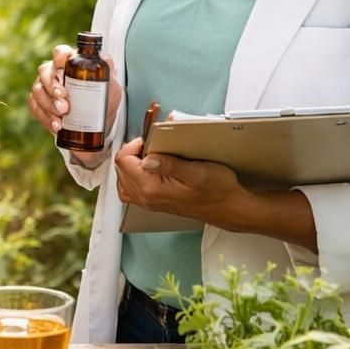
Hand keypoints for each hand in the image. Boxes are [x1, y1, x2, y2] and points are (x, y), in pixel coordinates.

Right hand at [28, 43, 120, 138]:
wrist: (97, 124)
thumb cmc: (103, 100)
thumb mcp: (111, 86)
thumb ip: (109, 71)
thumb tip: (104, 60)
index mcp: (71, 62)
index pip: (60, 52)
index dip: (58, 59)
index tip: (63, 73)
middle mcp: (54, 71)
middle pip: (45, 71)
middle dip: (53, 88)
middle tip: (64, 104)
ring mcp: (44, 87)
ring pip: (37, 90)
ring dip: (49, 105)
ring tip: (62, 118)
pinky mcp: (39, 103)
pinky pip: (34, 107)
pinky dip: (45, 118)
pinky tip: (56, 126)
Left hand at [112, 138, 244, 221]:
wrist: (229, 207)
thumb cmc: (218, 191)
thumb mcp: (198, 171)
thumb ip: (170, 164)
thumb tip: (147, 158)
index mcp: (152, 188)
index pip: (123, 161)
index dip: (133, 144)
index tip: (149, 140)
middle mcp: (147, 198)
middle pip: (120, 169)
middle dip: (132, 152)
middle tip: (150, 145)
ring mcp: (149, 202)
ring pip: (123, 180)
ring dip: (130, 164)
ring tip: (146, 155)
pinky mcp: (154, 202)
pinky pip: (131, 190)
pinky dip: (133, 177)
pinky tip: (145, 169)